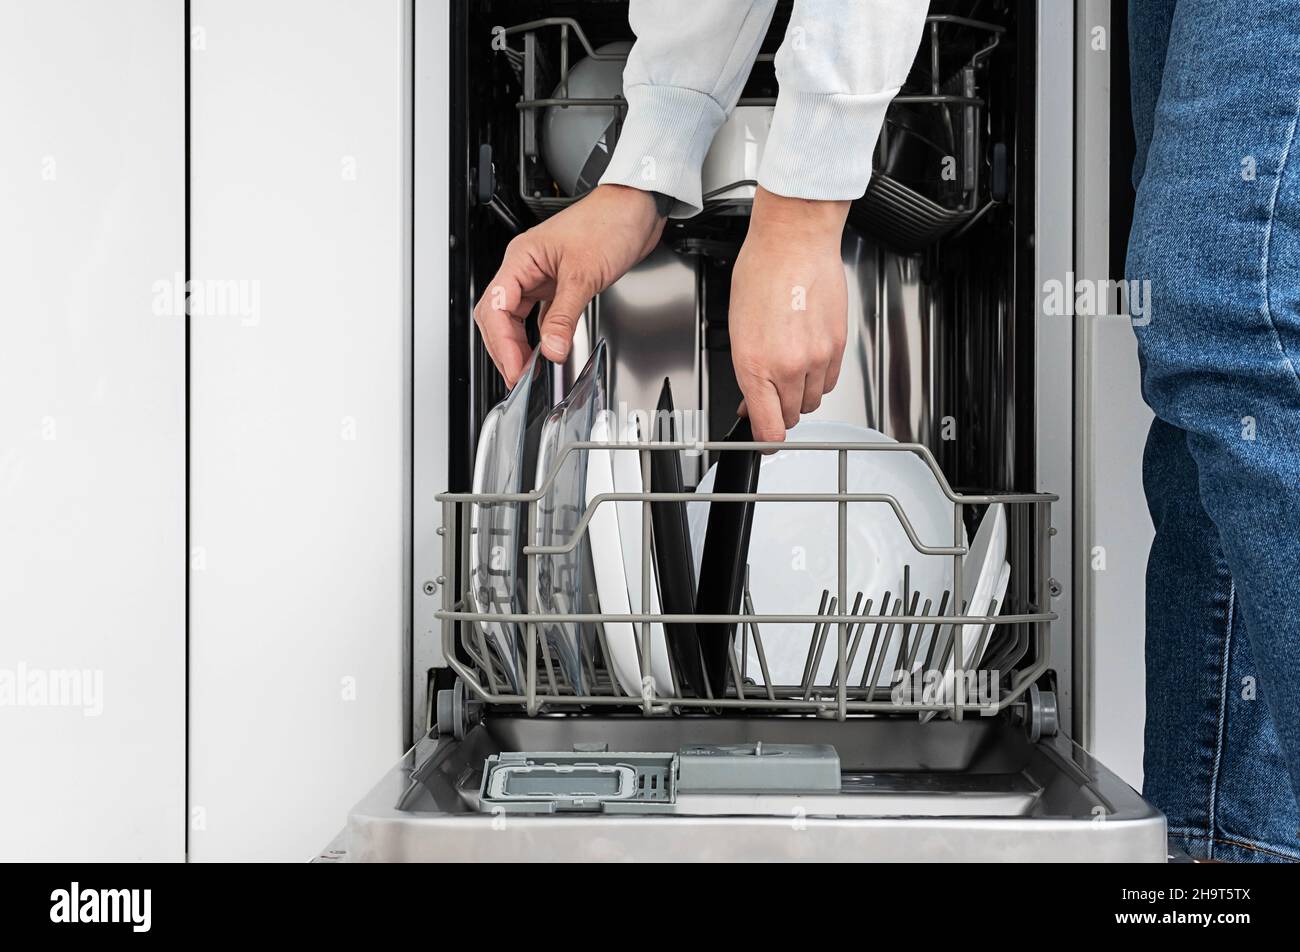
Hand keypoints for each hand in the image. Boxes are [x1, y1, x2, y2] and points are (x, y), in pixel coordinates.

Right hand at [473, 184, 665, 386]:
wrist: (636, 208)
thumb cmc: (609, 222)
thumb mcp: (584, 274)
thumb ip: (564, 315)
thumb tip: (551, 349)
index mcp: (521, 259)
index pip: (496, 307)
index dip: (502, 342)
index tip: (515, 368)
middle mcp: (526, 268)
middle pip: (498, 316)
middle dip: (505, 348)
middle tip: (519, 376)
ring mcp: (541, 277)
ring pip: (516, 318)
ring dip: (519, 344)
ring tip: (527, 370)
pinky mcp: (558, 284)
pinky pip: (539, 316)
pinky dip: (540, 336)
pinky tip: (546, 350)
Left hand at [728, 186, 848, 443]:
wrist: (794, 242)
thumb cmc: (761, 273)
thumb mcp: (738, 327)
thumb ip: (747, 370)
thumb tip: (750, 397)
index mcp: (755, 364)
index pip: (768, 427)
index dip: (764, 440)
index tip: (762, 441)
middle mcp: (789, 366)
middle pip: (790, 416)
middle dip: (778, 411)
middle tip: (767, 396)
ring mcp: (817, 357)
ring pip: (812, 401)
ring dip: (799, 395)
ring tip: (788, 369)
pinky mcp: (838, 346)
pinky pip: (830, 381)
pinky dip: (819, 378)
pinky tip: (807, 357)